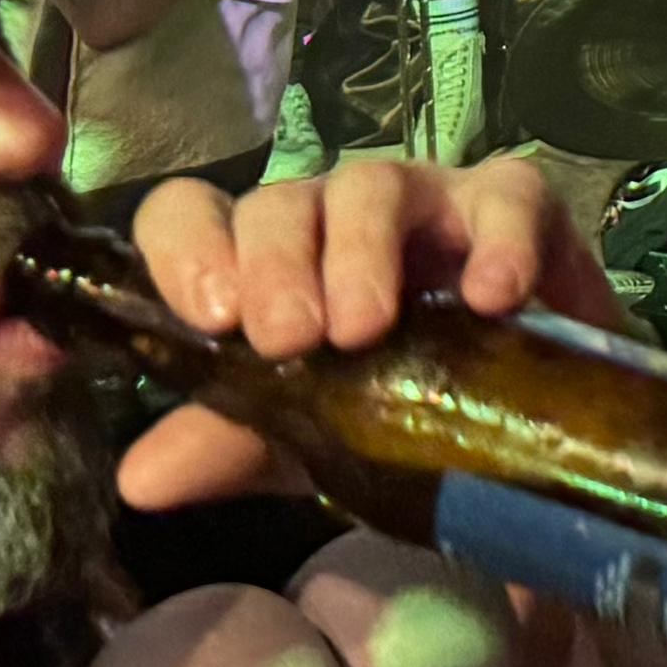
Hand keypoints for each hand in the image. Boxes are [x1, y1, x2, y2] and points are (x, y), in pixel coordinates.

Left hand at [114, 157, 616, 511]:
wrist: (527, 416)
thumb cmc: (399, 411)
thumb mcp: (304, 440)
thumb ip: (228, 444)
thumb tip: (139, 480)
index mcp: (264, 263)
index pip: (190, 214)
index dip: (186, 249)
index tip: (211, 318)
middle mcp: (331, 219)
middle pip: (280, 201)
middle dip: (274, 264)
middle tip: (289, 339)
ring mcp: (425, 202)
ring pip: (374, 186)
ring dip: (361, 252)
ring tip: (367, 330)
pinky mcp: (515, 205)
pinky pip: (507, 198)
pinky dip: (499, 239)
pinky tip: (493, 299)